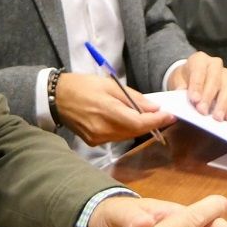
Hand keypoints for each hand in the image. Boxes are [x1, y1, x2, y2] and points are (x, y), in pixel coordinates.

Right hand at [56, 72, 174, 145]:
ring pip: (126, 135)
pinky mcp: (93, 142)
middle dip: (150, 123)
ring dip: (138, 126)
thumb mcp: (109, 84)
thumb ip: (133, 98)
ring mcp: (97, 138)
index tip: (170, 116)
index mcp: (107, 111)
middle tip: (163, 115)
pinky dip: (124, 129)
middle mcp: (103, 129)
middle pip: (135, 131)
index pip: (139, 122)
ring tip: (145, 115)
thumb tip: (153, 108)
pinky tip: (125, 119)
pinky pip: (116, 137)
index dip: (157, 120)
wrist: (56, 97)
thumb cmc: (83, 85)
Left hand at [169, 52, 226, 120]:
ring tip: (217, 117)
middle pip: (214, 80)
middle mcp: (215, 64)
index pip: (199, 72)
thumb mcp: (177, 80)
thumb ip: (179, 87)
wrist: (190, 76)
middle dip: (209, 97)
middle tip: (203, 111)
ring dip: (223, 105)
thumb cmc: (184, 78)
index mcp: (200, 59)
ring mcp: (225, 75)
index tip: (194, 99)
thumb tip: (180, 96)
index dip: (197, 86)